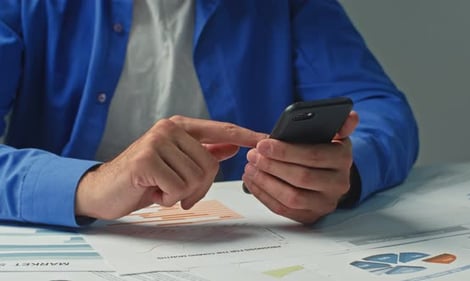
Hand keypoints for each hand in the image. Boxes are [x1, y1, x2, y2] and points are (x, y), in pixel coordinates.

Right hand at [75, 115, 266, 219]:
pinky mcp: (146, 160)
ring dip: (181, 194)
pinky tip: (152, 192)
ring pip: (195, 177)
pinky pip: (178, 188)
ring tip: (161, 189)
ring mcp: (156, 141)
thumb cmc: (143, 178)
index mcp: (179, 126)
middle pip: (210, 164)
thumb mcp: (176, 163)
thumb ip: (204, 152)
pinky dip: (168, 199)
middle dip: (198, 187)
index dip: (245, 135)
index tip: (266, 138)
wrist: (104, 190)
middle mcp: (169, 129)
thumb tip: (232, 146)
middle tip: (177, 191)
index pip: (220, 129)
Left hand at [242, 111, 358, 223]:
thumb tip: (351, 116)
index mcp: (343, 158)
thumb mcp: (332, 134)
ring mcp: (325, 203)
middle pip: (301, 177)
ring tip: (250, 167)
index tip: (263, 144)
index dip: (285, 151)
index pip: (313, 155)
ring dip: (266, 182)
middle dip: (272, 165)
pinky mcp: (311, 216)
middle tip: (252, 155)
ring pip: (292, 197)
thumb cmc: (323, 150)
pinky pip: (283, 209)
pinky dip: (264, 195)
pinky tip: (253, 181)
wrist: (328, 175)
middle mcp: (339, 184)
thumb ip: (338, 124)